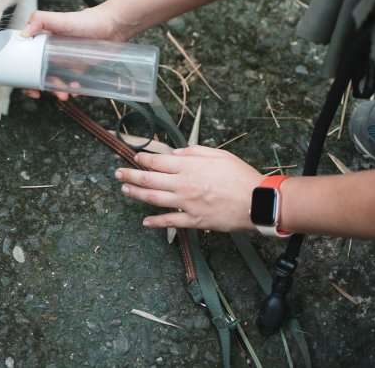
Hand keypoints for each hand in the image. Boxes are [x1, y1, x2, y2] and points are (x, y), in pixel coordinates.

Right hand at [20, 6, 123, 99]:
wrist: (113, 26)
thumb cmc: (87, 20)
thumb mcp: (61, 19)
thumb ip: (40, 20)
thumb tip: (23, 34)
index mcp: (42, 40)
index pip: (26, 58)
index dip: (22, 73)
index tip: (24, 84)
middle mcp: (50, 51)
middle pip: (37, 73)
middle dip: (38, 86)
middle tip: (40, 94)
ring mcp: (64, 60)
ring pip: (54, 80)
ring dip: (56, 90)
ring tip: (64, 94)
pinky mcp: (78, 67)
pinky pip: (70, 82)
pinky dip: (71, 89)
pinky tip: (75, 90)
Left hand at [115, 145, 263, 231]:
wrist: (256, 201)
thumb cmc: (240, 175)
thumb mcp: (218, 155)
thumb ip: (194, 152)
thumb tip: (175, 154)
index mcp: (189, 166)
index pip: (158, 162)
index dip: (143, 159)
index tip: (135, 158)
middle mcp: (184, 184)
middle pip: (150, 179)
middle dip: (131, 175)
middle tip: (118, 174)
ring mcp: (187, 203)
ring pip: (154, 199)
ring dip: (136, 194)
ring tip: (125, 190)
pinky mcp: (194, 220)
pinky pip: (170, 221)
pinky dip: (155, 222)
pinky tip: (145, 221)